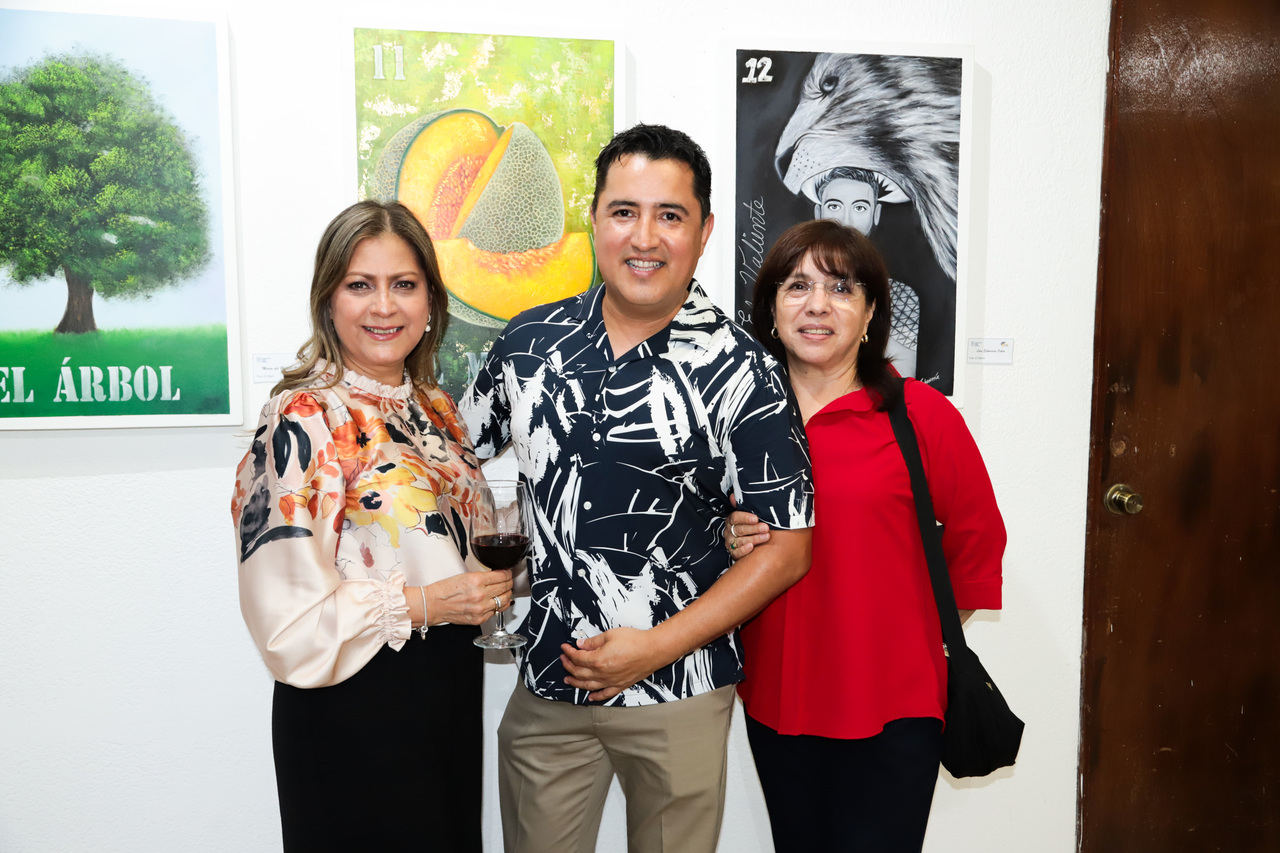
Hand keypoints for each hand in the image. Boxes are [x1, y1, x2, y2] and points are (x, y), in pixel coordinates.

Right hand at [423, 570, 513, 625]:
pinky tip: (497, 601)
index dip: (507, 573)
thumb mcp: (465, 575)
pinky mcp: (479, 619)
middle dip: (509, 582)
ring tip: (505, 591)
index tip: (507, 573)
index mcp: (476, 581)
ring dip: (507, 594)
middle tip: (508, 580)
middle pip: (505, 587)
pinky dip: (499, 606)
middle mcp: (480, 595)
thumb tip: (496, 576)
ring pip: (504, 600)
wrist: (433, 605)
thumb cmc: (444, 590)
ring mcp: (480, 609)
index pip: (502, 576)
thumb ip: (482, 576)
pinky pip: (496, 612)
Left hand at [560, 627, 675, 701]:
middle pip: (579, 673)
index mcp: (598, 660)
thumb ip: (593, 642)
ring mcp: (611, 681)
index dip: (568, 652)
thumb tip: (580, 645)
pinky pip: (605, 694)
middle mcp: (602, 674)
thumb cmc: (634, 641)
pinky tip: (590, 697)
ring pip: (588, 686)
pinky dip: (596, 697)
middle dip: (568, 666)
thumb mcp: (610, 635)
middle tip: (563, 660)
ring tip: (568, 680)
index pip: (578, 658)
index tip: (564, 648)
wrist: (653, 650)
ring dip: (576, 683)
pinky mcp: (620, 685)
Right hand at [723, 495, 770, 559]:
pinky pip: (736, 553)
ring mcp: (730, 543)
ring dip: (754, 538)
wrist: (755, 544)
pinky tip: (752, 547)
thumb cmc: (752, 526)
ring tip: (766, 537)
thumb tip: (733, 496)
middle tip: (765, 527)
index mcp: (732, 520)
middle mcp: (729, 531)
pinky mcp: (733, 553)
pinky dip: (744, 550)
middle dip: (753, 528)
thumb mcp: (750, 515)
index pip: (735, 517)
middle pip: (739, 529)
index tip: (756, 518)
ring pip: (740, 541)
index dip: (745, 517)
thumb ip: (743, 506)